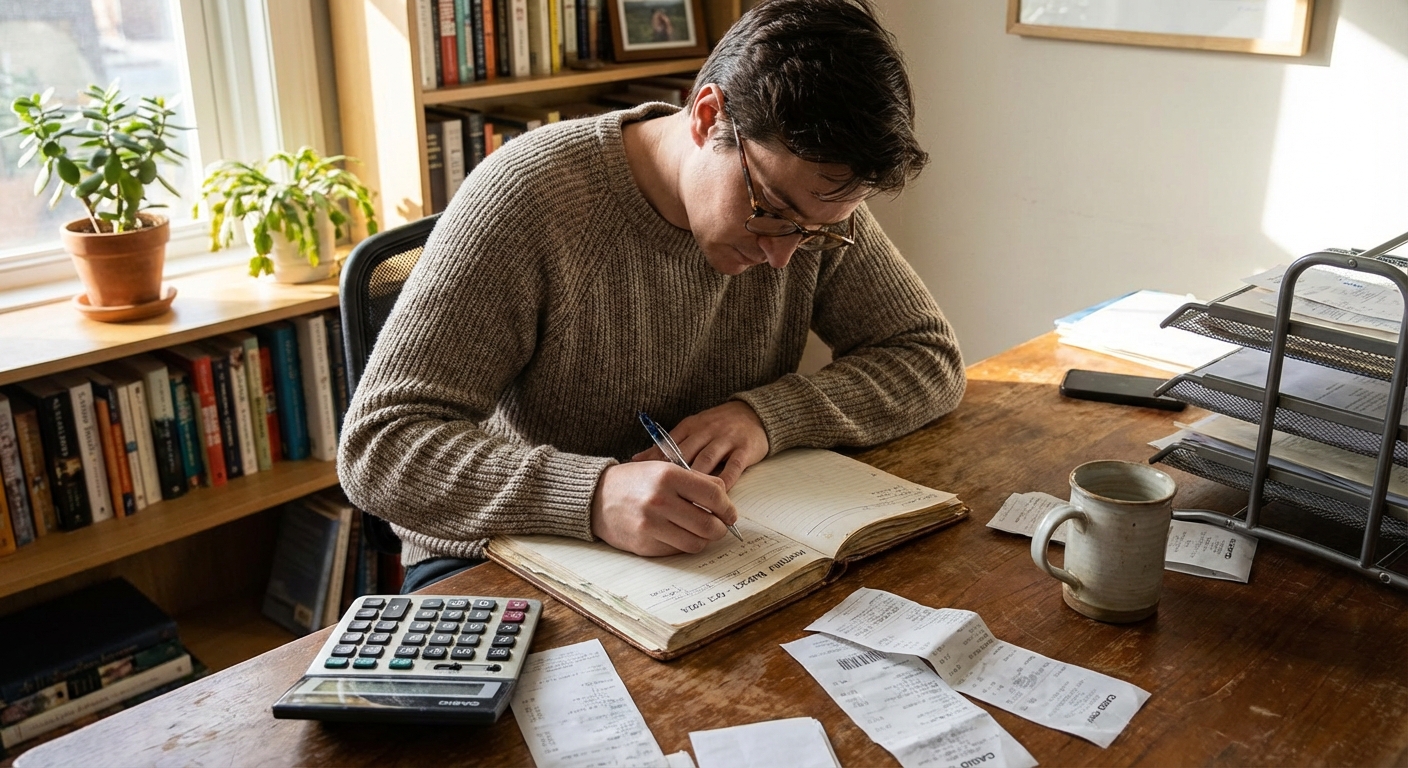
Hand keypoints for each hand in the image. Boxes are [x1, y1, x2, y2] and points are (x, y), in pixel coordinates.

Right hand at [590, 461, 738, 555]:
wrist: (597, 497)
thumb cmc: (635, 481)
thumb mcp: (663, 469)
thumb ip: (696, 480)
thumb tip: (725, 498)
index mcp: (668, 476)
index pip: (714, 495)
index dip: (728, 508)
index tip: (729, 513)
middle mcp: (660, 500)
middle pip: (709, 525)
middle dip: (720, 528)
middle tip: (719, 526)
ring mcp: (651, 525)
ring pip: (696, 543)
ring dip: (704, 540)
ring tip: (699, 532)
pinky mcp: (644, 545)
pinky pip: (677, 551)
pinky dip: (683, 545)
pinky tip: (678, 535)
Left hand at [631, 401, 768, 488]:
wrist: (754, 414)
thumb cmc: (717, 427)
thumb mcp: (690, 430)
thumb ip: (666, 446)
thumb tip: (635, 460)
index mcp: (689, 426)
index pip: (668, 445)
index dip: (655, 465)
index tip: (644, 483)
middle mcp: (706, 431)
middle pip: (685, 454)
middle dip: (673, 476)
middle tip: (662, 497)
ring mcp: (726, 439)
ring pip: (707, 460)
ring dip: (697, 481)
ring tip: (687, 502)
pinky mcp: (744, 448)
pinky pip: (733, 467)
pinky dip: (724, 482)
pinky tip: (717, 497)